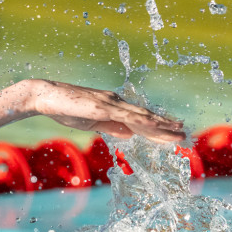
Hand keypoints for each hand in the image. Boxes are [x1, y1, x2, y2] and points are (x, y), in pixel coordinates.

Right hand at [28, 79, 185, 143]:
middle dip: (166, 126)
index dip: (158, 127)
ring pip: (142, 116)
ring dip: (161, 125)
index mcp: (115, 107)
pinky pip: (126, 117)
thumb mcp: (93, 122)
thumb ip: (112, 127)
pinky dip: (143, 121)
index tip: (173, 133)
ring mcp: (111, 104)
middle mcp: (117, 102)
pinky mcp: (103, 107)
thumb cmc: (66, 108)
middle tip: (185, 133)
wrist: (46, 96)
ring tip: (179, 131)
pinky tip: (155, 126)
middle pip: (147, 117)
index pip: (141, 119)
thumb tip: (130, 135)